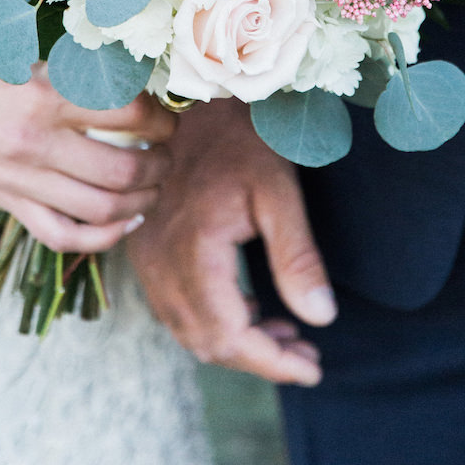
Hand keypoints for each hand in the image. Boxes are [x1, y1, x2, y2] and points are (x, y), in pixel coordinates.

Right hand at [0, 29, 175, 252]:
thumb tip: (134, 82)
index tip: (169, 118)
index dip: (162, 119)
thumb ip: (75, 72)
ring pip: (101, 208)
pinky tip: (124, 222)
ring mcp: (20, 180)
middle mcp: (35, 143)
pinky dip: (102, 236)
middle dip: (161, 164)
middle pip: (124, 170)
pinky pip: (64, 235)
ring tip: (155, 186)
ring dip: (142, 200)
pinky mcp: (6, 203)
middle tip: (169, 154)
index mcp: (44, 96)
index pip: (129, 115)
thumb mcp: (26, 55)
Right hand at [128, 97, 335, 384]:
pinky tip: (248, 306)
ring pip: (186, 329)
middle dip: (259, 357)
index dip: (273, 362)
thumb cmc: (240, 136)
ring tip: (285, 335)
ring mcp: (145, 255)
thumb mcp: (279, 189)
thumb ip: (297, 256)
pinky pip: (173, 306)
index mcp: (194, 251)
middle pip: (206, 342)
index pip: (230, 336)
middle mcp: (160, 261)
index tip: (313, 368)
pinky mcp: (144, 246)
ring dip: (235, 342)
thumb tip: (320, 319)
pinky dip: (211, 319)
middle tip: (306, 354)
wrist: (190, 96)